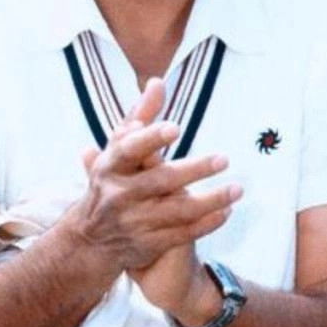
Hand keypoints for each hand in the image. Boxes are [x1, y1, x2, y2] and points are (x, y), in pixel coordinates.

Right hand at [66, 78, 237, 274]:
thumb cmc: (110, 183)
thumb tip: (157, 82)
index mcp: (109, 167)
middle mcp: (118, 195)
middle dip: (193, 170)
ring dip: (210, 200)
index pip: (128, 150)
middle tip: (224, 158)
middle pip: (159, 181)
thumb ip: (140, 116)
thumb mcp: (117, 151)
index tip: (175, 128)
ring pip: (177, 211)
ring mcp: (133, 222)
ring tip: (237, 188)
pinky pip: (182, 233)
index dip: (150, 139)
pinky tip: (227, 211)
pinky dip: (206, 223)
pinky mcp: (148, 244)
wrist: (89, 240)